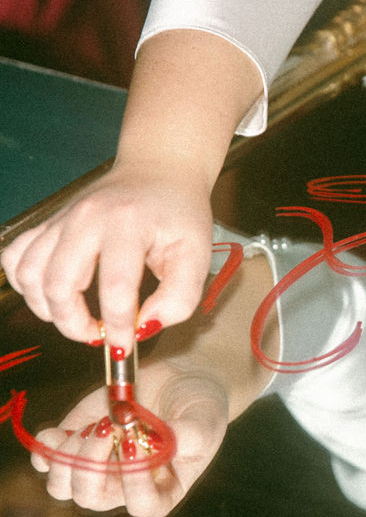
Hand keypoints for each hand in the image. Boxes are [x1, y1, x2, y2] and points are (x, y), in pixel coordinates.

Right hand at [1, 161, 213, 352]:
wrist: (159, 170)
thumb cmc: (179, 213)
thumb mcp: (196, 254)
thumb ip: (179, 297)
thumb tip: (145, 326)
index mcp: (128, 223)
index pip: (115, 287)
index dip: (117, 326)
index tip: (126, 345)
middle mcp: (86, 218)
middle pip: (60, 285)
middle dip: (76, 324)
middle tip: (100, 337)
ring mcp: (61, 218)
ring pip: (29, 274)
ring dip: (48, 309)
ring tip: (80, 319)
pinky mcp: (47, 223)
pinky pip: (15, 258)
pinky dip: (26, 285)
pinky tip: (53, 295)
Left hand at [29, 366, 229, 516]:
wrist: (181, 379)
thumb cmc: (201, 406)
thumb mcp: (205, 420)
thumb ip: (189, 436)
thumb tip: (160, 444)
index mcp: (162, 490)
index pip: (143, 505)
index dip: (134, 485)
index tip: (136, 447)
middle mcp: (125, 486)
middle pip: (91, 497)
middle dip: (91, 463)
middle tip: (109, 427)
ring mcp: (98, 466)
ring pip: (62, 486)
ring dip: (68, 457)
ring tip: (96, 425)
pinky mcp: (77, 443)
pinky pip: (46, 461)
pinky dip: (47, 447)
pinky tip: (60, 430)